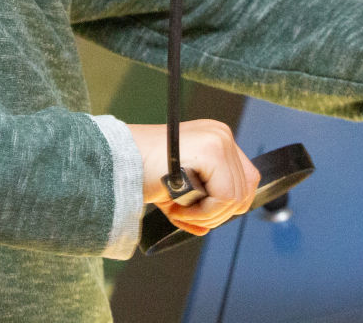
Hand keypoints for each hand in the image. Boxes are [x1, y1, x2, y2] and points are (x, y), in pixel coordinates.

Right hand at [129, 120, 260, 236]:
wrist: (116, 165)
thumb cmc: (141, 174)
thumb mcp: (176, 188)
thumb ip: (197, 203)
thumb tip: (206, 229)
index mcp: (215, 139)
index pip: (245, 181)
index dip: (225, 207)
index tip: (196, 213)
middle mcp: (221, 134)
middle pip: (244, 192)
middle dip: (213, 215)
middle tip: (181, 212)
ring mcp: (219, 140)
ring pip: (235, 199)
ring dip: (204, 215)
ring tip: (176, 208)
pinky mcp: (213, 151)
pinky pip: (224, 198)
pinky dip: (202, 213)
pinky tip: (177, 207)